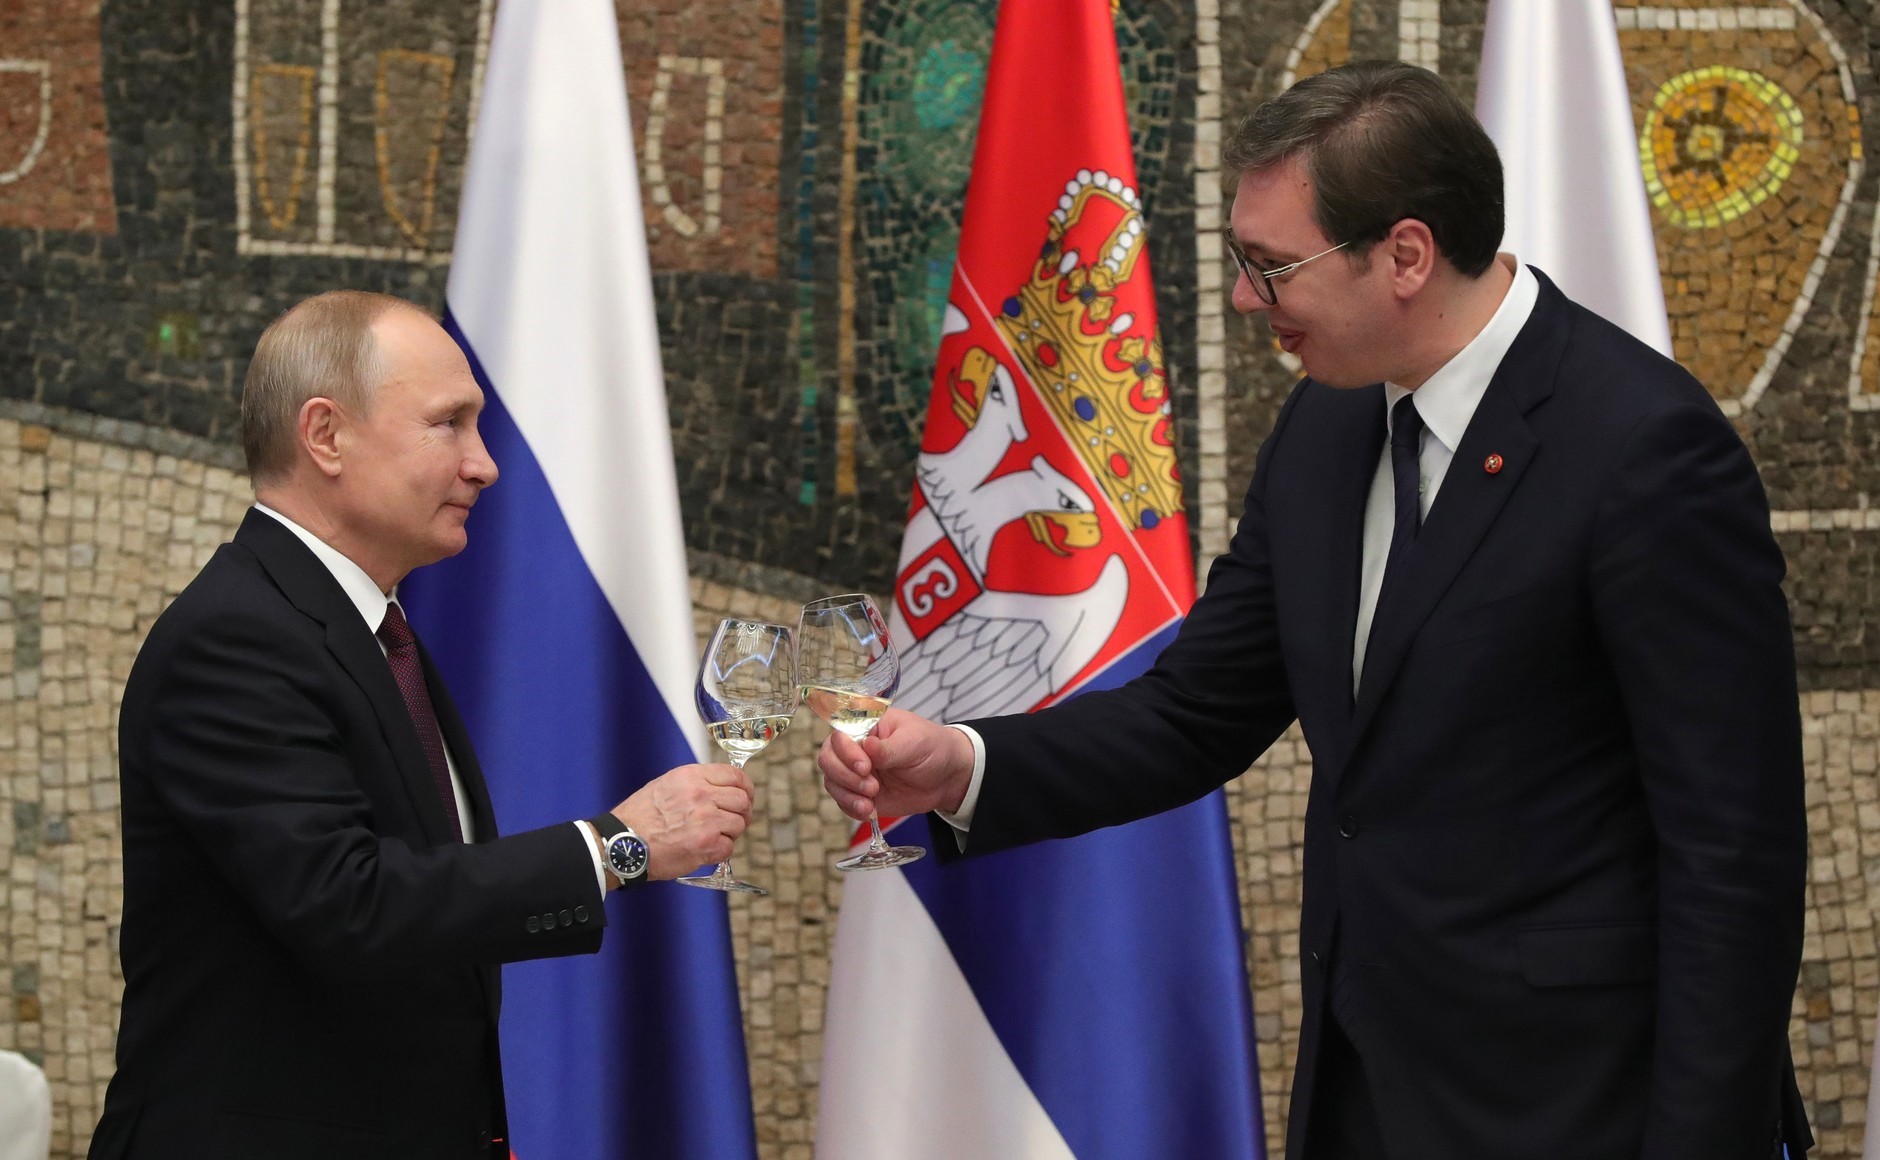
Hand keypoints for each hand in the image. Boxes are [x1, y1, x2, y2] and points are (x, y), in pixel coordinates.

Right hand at [612, 762, 752, 880]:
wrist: (623, 843)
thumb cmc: (640, 817)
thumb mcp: (667, 784)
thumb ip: (696, 783)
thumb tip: (722, 788)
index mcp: (692, 777)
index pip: (735, 775)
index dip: (745, 787)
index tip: (746, 796)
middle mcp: (701, 795)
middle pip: (742, 800)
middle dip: (742, 812)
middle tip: (734, 821)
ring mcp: (706, 820)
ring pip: (739, 824)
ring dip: (730, 833)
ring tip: (713, 837)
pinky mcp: (706, 845)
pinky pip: (729, 847)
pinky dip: (720, 851)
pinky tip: (704, 850)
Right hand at [819, 708, 973, 821]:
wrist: (947, 778)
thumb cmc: (933, 748)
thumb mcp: (916, 742)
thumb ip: (890, 748)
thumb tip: (867, 745)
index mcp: (866, 725)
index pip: (840, 734)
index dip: (846, 752)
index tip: (866, 766)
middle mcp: (855, 748)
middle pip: (828, 759)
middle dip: (845, 776)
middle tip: (872, 787)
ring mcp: (855, 772)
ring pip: (832, 782)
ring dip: (848, 795)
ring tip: (870, 804)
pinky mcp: (860, 794)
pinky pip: (844, 802)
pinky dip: (852, 809)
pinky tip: (870, 812)